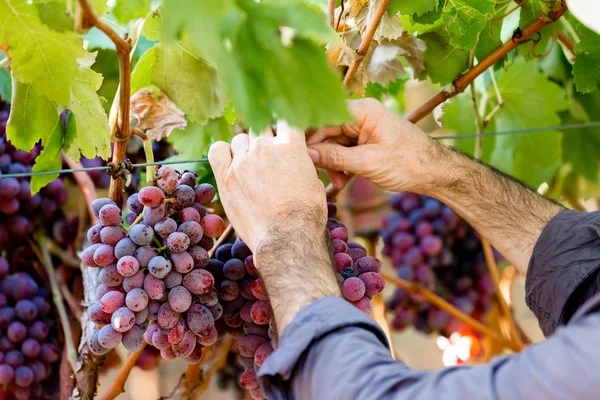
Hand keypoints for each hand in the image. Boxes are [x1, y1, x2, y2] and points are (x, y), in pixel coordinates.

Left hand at [208, 121, 327, 253]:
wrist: (286, 237)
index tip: (283, 140)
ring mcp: (243, 160)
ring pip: (240, 139)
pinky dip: (223, 153)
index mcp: (290, 144)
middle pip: (260, 128)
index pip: (284, 120)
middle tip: (269, 160)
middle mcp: (264, 146)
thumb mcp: (314, 183)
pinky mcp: (225, 176)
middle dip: (265, 141)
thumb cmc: (306, 215)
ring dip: (245, 149)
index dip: (283, 129)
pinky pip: (217, 150)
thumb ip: (302, 164)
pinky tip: (230, 164)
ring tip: (251, 169)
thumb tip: (297, 160)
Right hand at [307, 98, 442, 192]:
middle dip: (321, 155)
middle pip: (326, 131)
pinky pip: (344, 150)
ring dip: (332, 164)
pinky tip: (344, 181)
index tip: (298, 157)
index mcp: (362, 111)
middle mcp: (361, 115)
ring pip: (334, 143)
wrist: (437, 173)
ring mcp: (363, 128)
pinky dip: (341, 165)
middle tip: (319, 177)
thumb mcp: (368, 163)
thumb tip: (306, 154)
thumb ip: (335, 157)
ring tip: (339, 183)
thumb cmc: (409, 163)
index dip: (308, 138)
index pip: (323, 117)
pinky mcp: (366, 141)